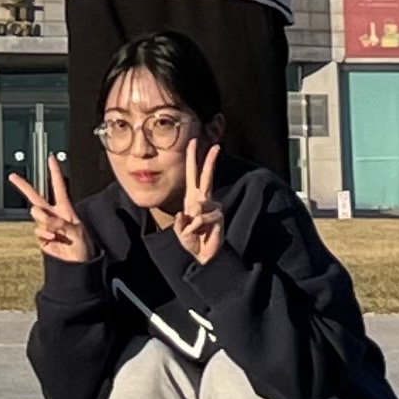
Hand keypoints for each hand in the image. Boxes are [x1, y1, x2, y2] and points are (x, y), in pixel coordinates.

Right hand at [9, 153, 92, 264]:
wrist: (78, 262)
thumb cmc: (82, 244)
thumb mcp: (75, 231)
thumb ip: (59, 222)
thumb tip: (42, 217)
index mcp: (64, 208)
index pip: (58, 186)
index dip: (54, 172)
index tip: (50, 157)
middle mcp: (53, 214)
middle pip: (35, 197)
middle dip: (23, 186)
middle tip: (12, 176)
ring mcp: (46, 225)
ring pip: (36, 217)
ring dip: (45, 223)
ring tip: (57, 233)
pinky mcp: (42, 237)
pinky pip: (37, 232)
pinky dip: (45, 235)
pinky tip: (53, 239)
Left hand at [174, 141, 224, 266]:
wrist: (204, 256)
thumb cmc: (192, 241)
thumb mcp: (180, 230)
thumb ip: (179, 222)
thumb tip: (185, 213)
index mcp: (192, 198)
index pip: (193, 175)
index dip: (192, 159)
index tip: (193, 142)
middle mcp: (204, 200)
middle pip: (207, 176)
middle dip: (210, 160)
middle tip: (216, 145)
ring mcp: (213, 207)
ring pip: (199, 205)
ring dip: (192, 221)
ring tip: (194, 231)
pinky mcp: (218, 217)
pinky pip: (202, 217)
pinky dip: (196, 227)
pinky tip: (201, 233)